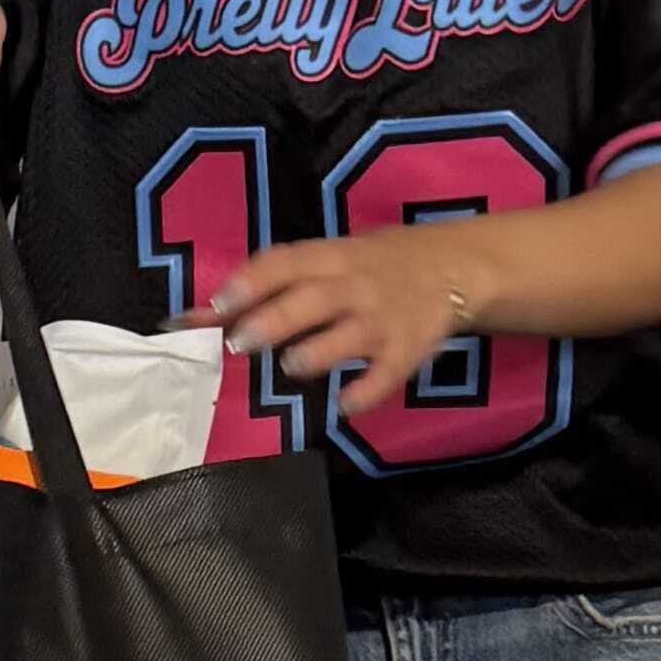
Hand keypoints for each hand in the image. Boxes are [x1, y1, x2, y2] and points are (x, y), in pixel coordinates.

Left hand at [213, 226, 490, 419]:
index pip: (285, 263)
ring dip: (315, 353)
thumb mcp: (333, 258)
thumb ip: (278, 282)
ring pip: (346, 336)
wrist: (455, 267)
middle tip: (238, 343)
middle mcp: (355, 285)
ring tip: (292, 366)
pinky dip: (365, 392)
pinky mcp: (407, 351)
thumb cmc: (374, 264)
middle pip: (310, 300)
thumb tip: (205, 312)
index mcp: (332, 256)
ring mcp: (382, 319)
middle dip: (272, 321)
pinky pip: (386, 375)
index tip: (217, 303)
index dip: (250, 282)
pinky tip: (344, 405)